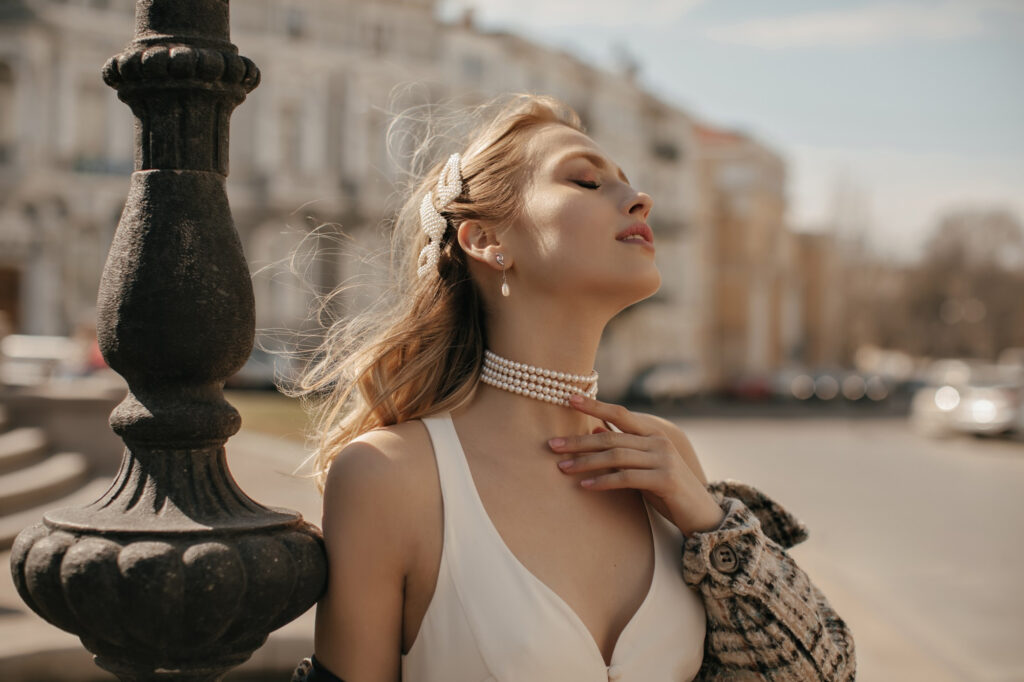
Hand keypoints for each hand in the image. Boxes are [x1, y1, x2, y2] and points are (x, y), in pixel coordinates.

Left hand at [547, 394, 725, 536]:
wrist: (702, 515)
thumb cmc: (669, 490)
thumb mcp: (643, 466)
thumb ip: (623, 448)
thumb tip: (595, 429)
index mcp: (653, 434)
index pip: (620, 413)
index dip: (595, 405)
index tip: (569, 398)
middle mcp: (658, 441)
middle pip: (611, 437)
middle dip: (579, 441)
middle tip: (552, 445)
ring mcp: (663, 459)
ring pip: (616, 456)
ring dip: (586, 462)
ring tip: (562, 467)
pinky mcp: (665, 479)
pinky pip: (626, 478)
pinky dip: (603, 481)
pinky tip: (585, 485)